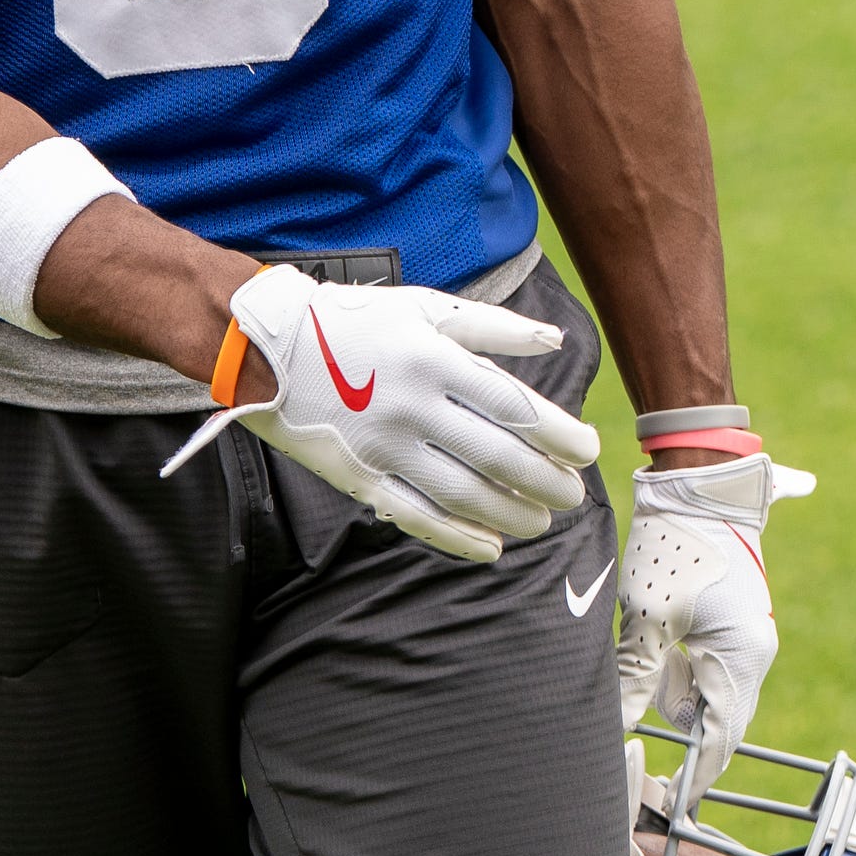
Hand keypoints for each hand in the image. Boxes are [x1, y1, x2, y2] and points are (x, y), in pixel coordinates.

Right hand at [222, 268, 600, 559]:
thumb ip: (495, 328)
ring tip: (541, 522)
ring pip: (461, 492)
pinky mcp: (358, 476)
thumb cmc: (358, 323)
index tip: (588, 451)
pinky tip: (489, 547)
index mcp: (435, 359)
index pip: (514, 406)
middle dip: (544, 481)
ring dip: (509, 513)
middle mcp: (413, 405)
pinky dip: (455, 537)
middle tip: (572, 496)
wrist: (268, 346)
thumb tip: (556, 341)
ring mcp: (384, 445)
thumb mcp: (427, 308)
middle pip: (496, 455)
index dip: (559, 435)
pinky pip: (414, 515)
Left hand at [619, 450, 815, 791]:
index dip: (697, 777)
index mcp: (741, 658)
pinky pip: (711, 669)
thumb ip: (636, 679)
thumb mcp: (647, 618)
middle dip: (684, 740)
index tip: (672, 807)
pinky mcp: (736, 624)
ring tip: (647, 667)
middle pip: (720, 721)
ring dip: (680, 699)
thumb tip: (616, 728)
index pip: (722, 738)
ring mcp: (749, 638)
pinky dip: (685, 674)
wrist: (701, 486)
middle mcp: (754, 654)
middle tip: (644, 758)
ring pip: (712, 695)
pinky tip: (661, 651)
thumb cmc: (673, 547)